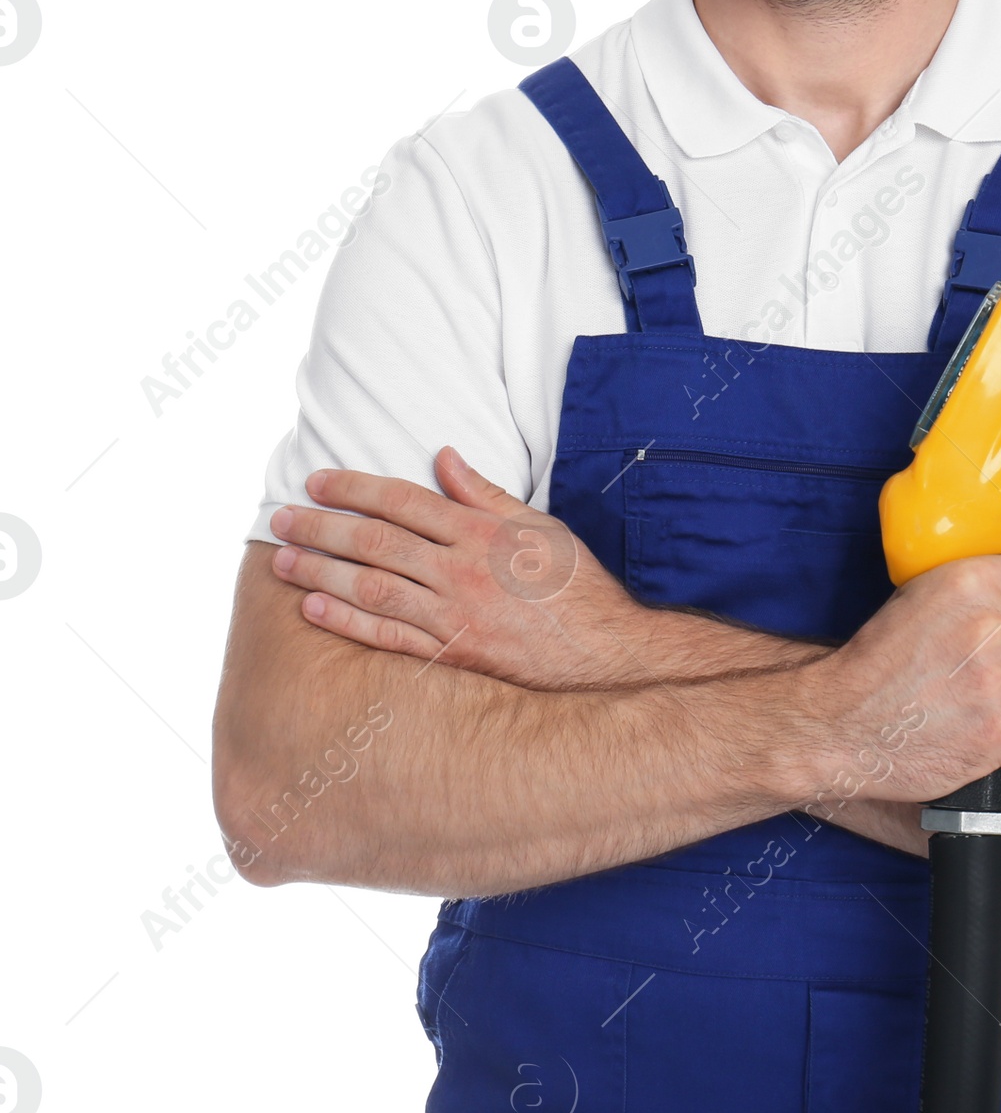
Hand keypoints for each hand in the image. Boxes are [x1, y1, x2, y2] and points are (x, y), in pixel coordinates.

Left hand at [268, 447, 658, 690]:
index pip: (402, 501)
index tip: (317, 483)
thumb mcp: (540, 526)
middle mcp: (462, 571)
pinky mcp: (452, 655)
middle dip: (321, 528)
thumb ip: (485, 494)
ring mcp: (454, 616)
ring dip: (320, 572)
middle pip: (375, 542)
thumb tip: (443, 457)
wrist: (606, 651)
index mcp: (481, 532)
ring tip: (281, 562)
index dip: (354, 488)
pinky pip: (388, 636)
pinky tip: (313, 608)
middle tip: (280, 519)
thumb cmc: (575, 584)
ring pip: (372, 588)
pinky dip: (347, 621)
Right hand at [793, 553, 1000, 807]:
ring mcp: (998, 684)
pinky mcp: (1000, 733)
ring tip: (986, 704)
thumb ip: (980, 591)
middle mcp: (991, 628)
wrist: (843, 723)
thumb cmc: (879, 662)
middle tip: (995, 672)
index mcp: (971, 583)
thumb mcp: (921, 597)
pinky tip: (988, 731)